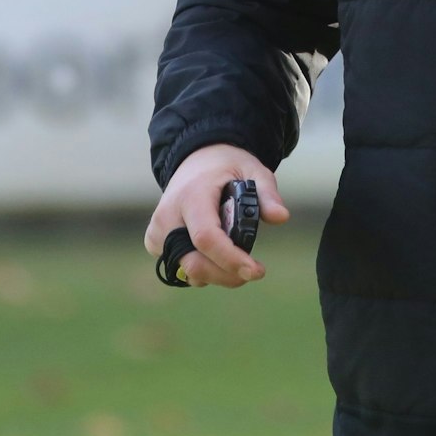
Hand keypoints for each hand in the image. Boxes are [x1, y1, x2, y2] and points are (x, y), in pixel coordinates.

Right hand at [143, 143, 289, 287]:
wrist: (196, 160)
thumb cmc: (226, 167)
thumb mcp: (252, 170)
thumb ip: (267, 193)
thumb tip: (281, 217)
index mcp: (192, 195)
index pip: (206, 237)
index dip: (230, 259)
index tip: (256, 271)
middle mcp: (168, 215)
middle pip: (194, 263)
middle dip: (227, 275)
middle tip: (253, 273)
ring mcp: (157, 230)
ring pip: (186, 270)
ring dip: (216, 274)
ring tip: (237, 258)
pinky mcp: (154, 241)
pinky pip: (178, 268)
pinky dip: (201, 269)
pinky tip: (216, 256)